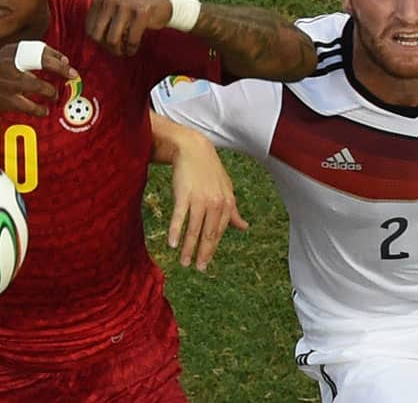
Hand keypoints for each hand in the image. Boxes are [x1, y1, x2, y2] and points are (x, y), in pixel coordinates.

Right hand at [0, 41, 77, 115]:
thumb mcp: (4, 57)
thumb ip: (26, 55)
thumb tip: (57, 59)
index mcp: (12, 51)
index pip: (41, 49)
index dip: (58, 56)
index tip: (67, 63)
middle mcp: (11, 63)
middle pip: (44, 62)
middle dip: (62, 69)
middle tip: (73, 75)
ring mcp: (9, 82)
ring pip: (41, 86)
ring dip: (52, 92)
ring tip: (54, 95)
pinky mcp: (7, 100)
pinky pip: (31, 106)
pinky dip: (41, 110)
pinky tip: (44, 110)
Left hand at [86, 0, 172, 55]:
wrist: (158, 2)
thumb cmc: (131, 12)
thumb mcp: (111, 12)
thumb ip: (99, 24)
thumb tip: (92, 43)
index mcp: (99, 1)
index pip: (89, 31)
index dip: (99, 43)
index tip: (110, 44)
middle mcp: (109, 1)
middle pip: (98, 37)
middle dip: (108, 48)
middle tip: (118, 50)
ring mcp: (125, 6)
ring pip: (112, 40)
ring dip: (120, 50)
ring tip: (125, 50)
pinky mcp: (140, 13)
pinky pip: (131, 40)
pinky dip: (132, 49)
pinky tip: (133, 48)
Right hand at [167, 134, 248, 271]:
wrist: (193, 149)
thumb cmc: (210, 171)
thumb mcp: (226, 189)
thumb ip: (233, 211)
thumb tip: (244, 227)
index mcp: (226, 204)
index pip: (219, 232)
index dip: (212, 249)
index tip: (205, 263)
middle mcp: (215, 203)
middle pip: (208, 234)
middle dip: (203, 253)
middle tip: (199, 269)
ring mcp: (199, 199)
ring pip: (194, 229)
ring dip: (188, 248)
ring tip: (184, 262)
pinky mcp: (183, 194)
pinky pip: (179, 217)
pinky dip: (176, 231)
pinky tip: (173, 244)